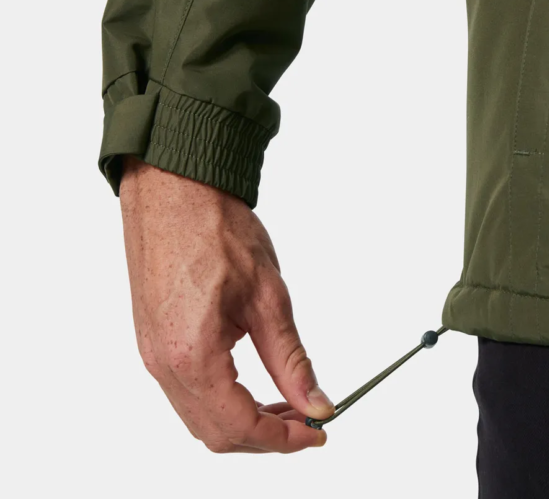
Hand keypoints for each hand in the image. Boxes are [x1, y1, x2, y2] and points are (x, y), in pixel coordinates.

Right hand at [118, 154, 334, 452]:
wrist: (174, 187)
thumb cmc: (214, 228)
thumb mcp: (268, 296)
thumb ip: (291, 358)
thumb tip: (316, 402)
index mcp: (191, 356)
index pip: (240, 427)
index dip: (283, 440)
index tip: (316, 434)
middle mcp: (162, 363)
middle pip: (216, 433)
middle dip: (265, 436)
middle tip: (307, 421)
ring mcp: (152, 352)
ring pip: (199, 416)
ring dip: (243, 420)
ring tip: (286, 402)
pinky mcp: (153, 338)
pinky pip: (186, 391)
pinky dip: (222, 399)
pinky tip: (251, 381)